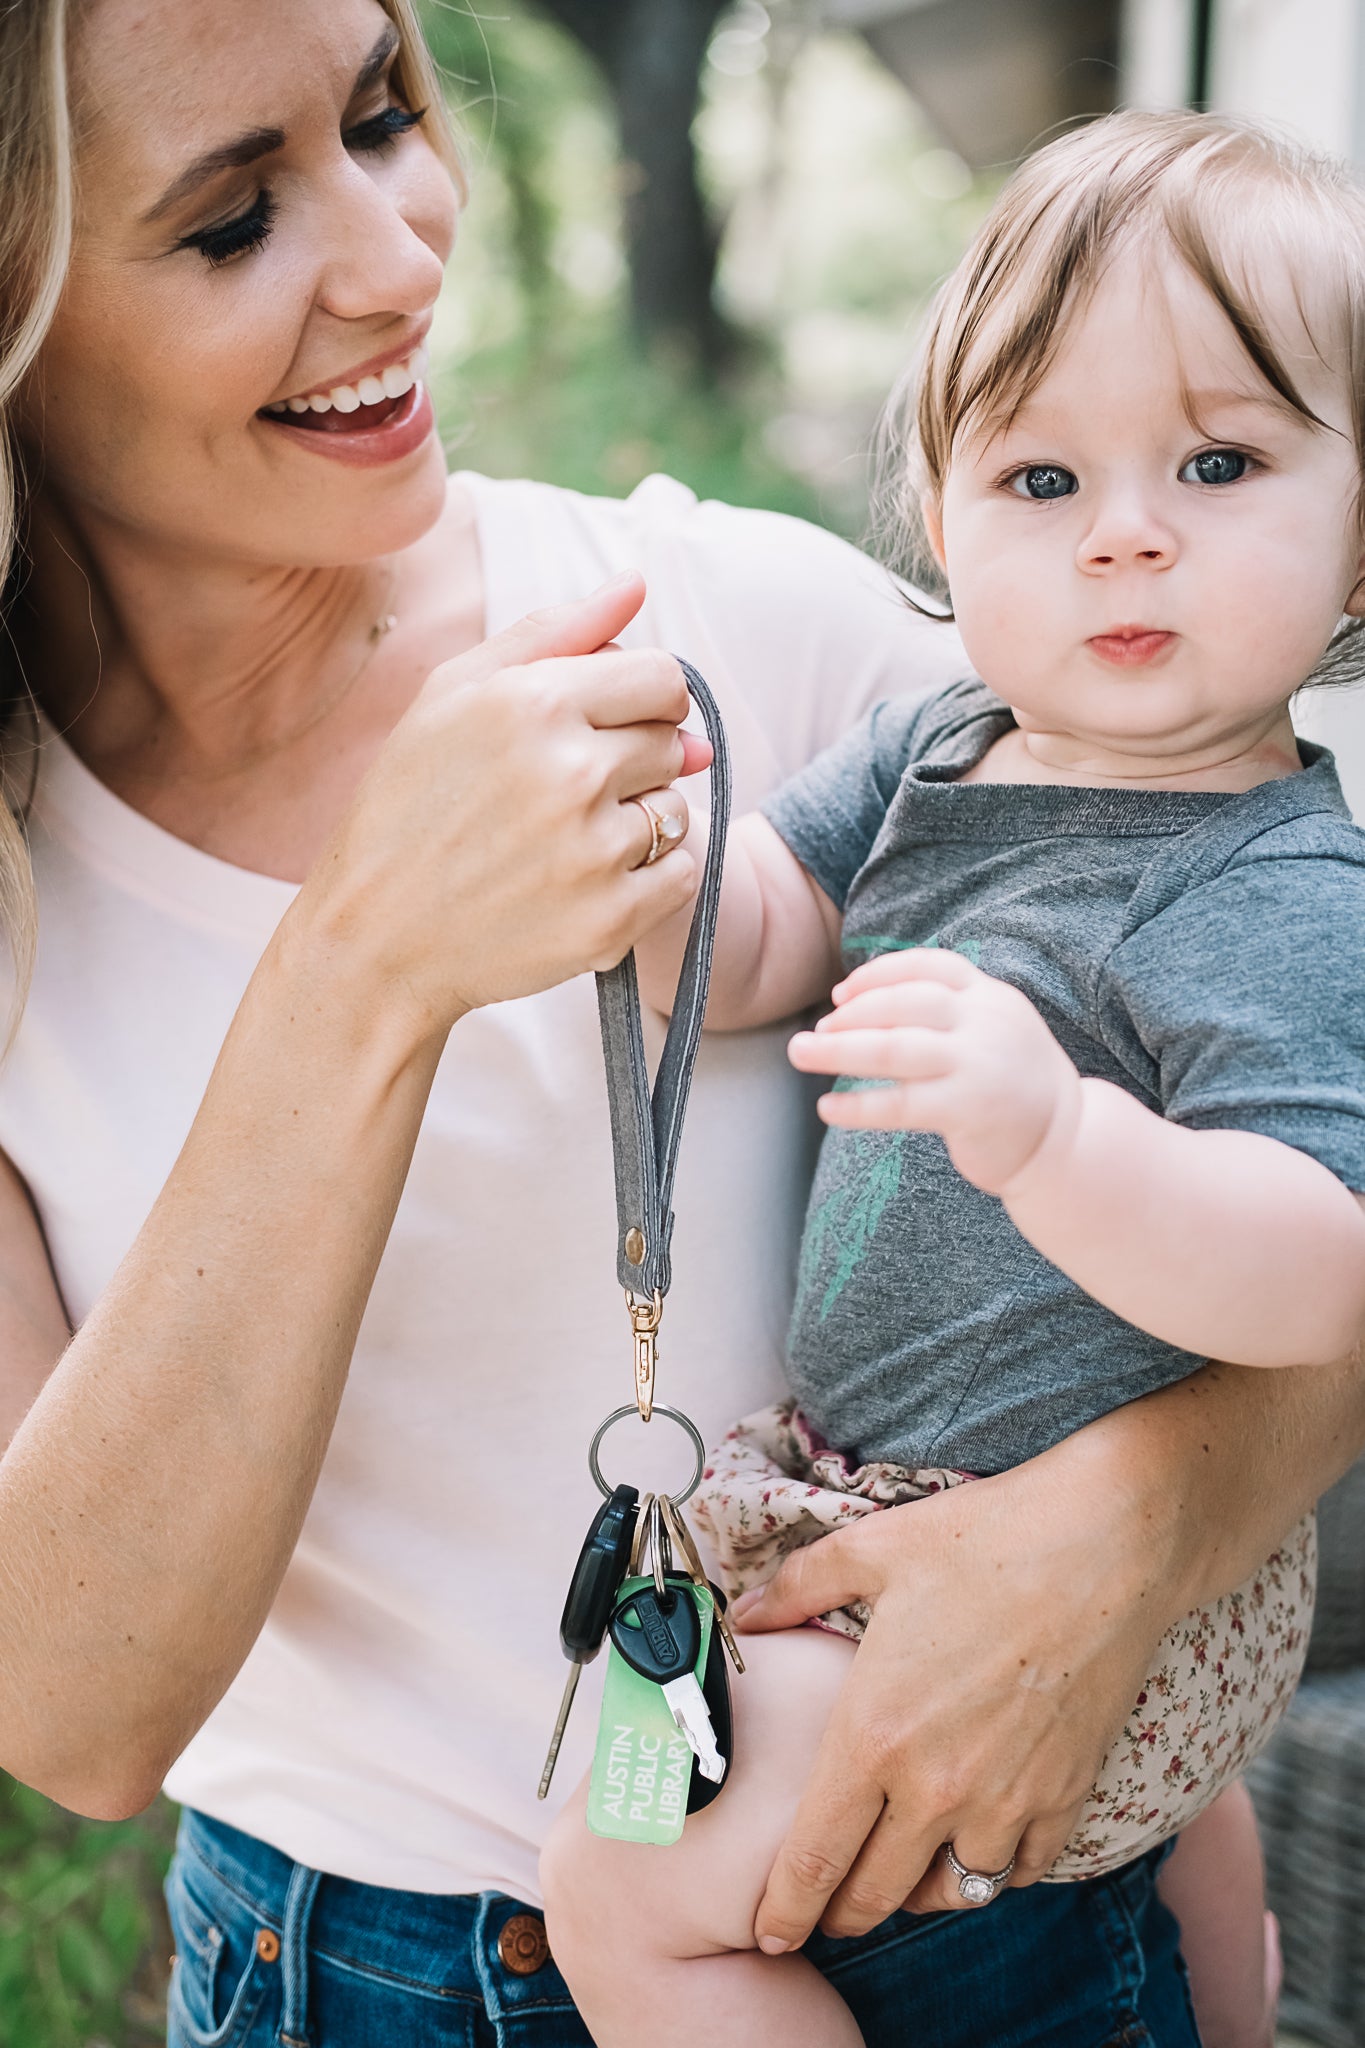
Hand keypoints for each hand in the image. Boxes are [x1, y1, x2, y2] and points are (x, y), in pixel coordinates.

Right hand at [298, 572, 712, 1033]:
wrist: (374, 939)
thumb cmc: (407, 806)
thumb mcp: (451, 695)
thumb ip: (551, 631)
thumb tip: (635, 584)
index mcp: (533, 702)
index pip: (662, 678)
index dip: (642, 701)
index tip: (608, 726)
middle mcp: (571, 771)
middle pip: (671, 743)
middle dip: (633, 762)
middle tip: (560, 796)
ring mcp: (594, 850)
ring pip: (675, 812)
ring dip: (637, 824)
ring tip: (561, 843)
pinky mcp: (610, 919)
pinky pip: (679, 876)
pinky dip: (646, 881)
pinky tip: (581, 884)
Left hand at [731, 1448, 1167, 1945]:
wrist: (1105, 1546)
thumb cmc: (983, 1539)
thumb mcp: (871, 1549)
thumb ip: (796, 1588)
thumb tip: (743, 1617)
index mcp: (874, 1733)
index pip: (813, 1858)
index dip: (785, 1909)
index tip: (766, 1933)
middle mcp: (935, 1786)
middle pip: (874, 1896)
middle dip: (840, 1917)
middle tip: (825, 1914)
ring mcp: (1006, 1800)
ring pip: (948, 1895)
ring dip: (917, 1895)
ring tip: (900, 1876)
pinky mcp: (1065, 1797)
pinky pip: (1020, 1872)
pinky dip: (993, 1871)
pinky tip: (979, 1846)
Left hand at [787, 949, 1080, 1193]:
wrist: (1065, 1141)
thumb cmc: (1012, 1083)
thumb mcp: (992, 1029)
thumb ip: (947, 1011)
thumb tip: (867, 1003)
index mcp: (990, 997)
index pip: (928, 967)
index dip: (879, 975)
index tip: (842, 992)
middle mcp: (986, 1023)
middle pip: (903, 1004)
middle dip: (850, 1014)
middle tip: (814, 1031)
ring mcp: (978, 1065)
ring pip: (893, 1048)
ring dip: (838, 1050)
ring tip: (800, 1053)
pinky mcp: (968, 1110)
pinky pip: (899, 1104)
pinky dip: (857, 1105)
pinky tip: (828, 1109)